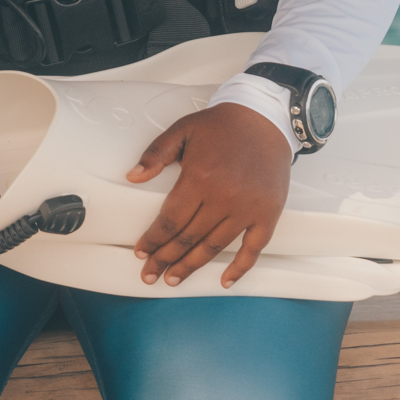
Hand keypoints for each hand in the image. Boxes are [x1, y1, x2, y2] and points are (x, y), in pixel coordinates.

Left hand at [128, 102, 291, 288]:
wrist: (265, 118)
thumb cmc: (221, 124)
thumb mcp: (182, 130)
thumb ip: (155, 154)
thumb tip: (132, 176)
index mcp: (199, 177)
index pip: (170, 220)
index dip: (153, 239)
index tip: (141, 251)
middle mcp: (224, 197)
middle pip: (188, 238)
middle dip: (165, 258)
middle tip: (150, 273)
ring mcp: (248, 208)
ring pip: (214, 247)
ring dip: (192, 266)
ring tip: (174, 278)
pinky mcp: (268, 213)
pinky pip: (253, 248)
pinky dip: (239, 268)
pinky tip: (224, 280)